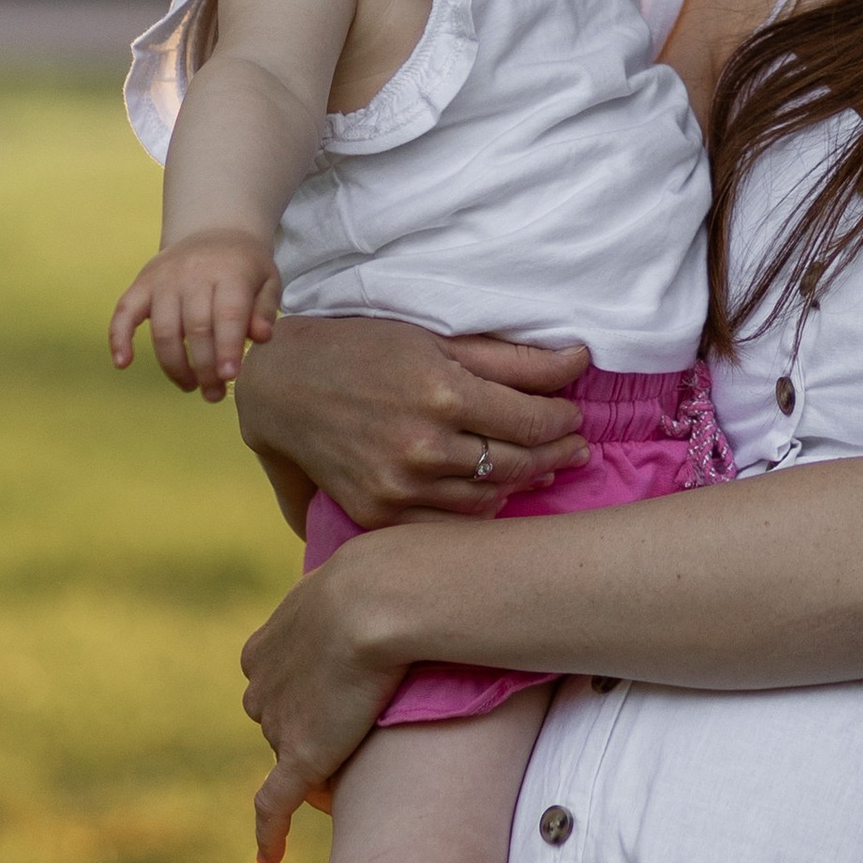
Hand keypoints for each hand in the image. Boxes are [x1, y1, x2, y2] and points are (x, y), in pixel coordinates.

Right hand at [109, 231, 282, 392]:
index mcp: (230, 272)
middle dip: (204, 367)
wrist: (215, 230)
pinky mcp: (142, 283)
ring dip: (174, 365)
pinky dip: (119, 338)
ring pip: (164, 328)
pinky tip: (123, 363)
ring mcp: (164, 279)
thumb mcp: (267, 279)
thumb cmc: (245, 266)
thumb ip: (265, 309)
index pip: (227, 314)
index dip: (227, 347)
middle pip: (195, 327)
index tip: (229, 377)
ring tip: (190, 387)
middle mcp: (193, 273)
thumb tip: (262, 337)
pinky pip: (124, 311)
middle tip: (213, 394)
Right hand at [236, 315, 590, 527]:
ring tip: (542, 468)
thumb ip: (511, 357)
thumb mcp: (436, 338)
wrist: (283, 389)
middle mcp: (423, 446)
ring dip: (523, 484)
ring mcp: (399, 487)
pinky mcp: (378, 513)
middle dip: (556, 453)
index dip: (563, 421)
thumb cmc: (364, 350)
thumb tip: (579, 361)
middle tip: (574, 447)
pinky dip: (478, 510)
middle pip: (518, 463)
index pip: (532, 421)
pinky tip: (491, 492)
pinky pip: (448, 523)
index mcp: (443, 393)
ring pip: (489, 499)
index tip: (573, 416)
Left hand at [242, 557, 399, 862]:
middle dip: (308, 729)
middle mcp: (260, 690)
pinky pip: (275, 804)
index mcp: (261, 649)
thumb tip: (380, 588)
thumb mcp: (347, 581)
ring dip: (314, 765)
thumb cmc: (378, 580)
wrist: (379, 598)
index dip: (305, 697)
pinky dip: (269, 833)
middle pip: (279, 723)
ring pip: (290, 756)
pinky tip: (269, 858)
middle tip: (355, 727)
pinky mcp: (300, 757)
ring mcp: (277, 725)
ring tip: (356, 769)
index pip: (275, 687)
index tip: (335, 700)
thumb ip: (347, 599)